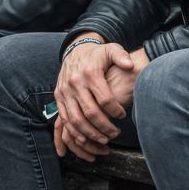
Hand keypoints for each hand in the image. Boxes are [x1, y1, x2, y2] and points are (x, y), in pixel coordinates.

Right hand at [54, 39, 144, 154]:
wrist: (75, 50)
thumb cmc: (97, 55)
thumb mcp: (111, 50)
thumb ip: (121, 56)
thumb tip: (129, 65)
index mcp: (90, 72)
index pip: (105, 99)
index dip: (116, 110)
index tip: (123, 115)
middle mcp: (75, 83)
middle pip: (90, 112)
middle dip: (104, 127)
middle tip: (116, 133)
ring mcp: (65, 91)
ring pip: (76, 120)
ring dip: (90, 134)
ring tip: (104, 140)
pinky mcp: (58, 97)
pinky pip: (64, 119)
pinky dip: (74, 132)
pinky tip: (86, 139)